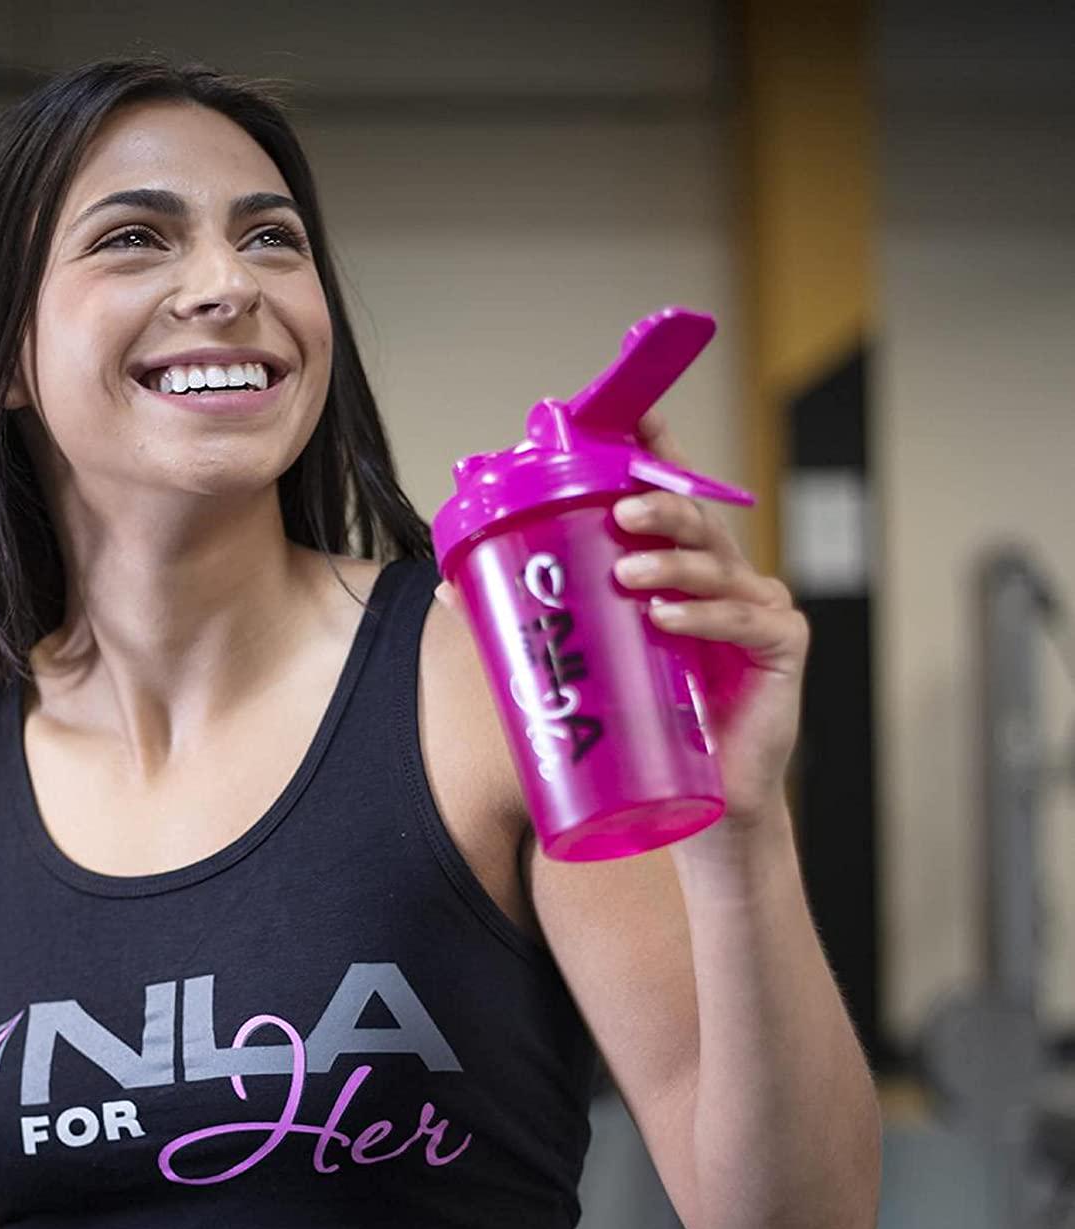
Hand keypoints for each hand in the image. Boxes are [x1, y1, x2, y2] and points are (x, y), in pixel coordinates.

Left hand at [434, 413, 807, 829]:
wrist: (703, 805)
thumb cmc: (648, 727)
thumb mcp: (588, 664)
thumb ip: (526, 619)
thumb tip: (449, 586)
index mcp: (681, 570)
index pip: (671, 498)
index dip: (658, 454)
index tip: (636, 419)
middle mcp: (725, 577)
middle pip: (696, 522)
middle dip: (657, 505)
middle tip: (617, 508)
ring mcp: (758, 608)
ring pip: (717, 566)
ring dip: (670, 563)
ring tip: (627, 574)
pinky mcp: (781, 646)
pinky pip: (743, 620)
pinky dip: (704, 616)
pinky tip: (667, 619)